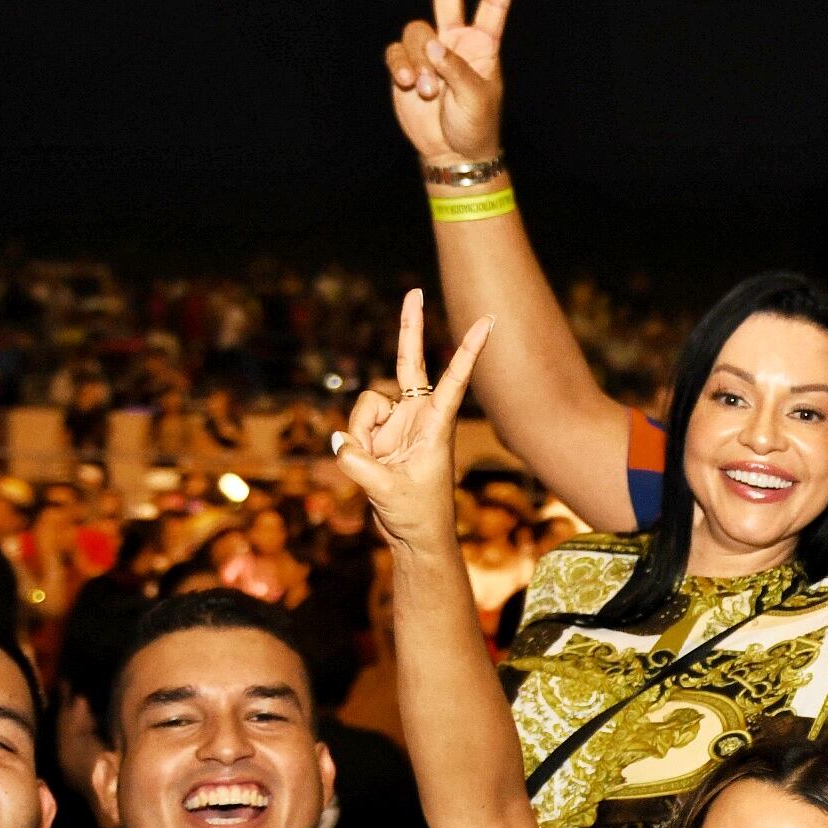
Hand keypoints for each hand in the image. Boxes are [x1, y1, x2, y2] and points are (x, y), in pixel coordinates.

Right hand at [341, 297, 494, 550]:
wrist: (413, 536)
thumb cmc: (417, 515)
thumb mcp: (387, 491)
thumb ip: (359, 463)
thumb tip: (339, 441)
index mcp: (437, 424)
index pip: (453, 379)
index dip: (468, 350)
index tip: (488, 322)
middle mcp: (417, 416)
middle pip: (409, 362)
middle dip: (409, 327)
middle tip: (414, 291)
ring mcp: (395, 424)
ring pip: (364, 407)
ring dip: (361, 434)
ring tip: (377, 466)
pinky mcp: (376, 435)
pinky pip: (352, 428)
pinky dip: (352, 446)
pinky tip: (366, 465)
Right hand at [383, 0, 517, 172]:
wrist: (452, 152)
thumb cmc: (475, 124)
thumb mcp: (476, 98)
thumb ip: (456, 69)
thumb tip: (433, 45)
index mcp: (482, 45)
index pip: (492, 5)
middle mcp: (454, 40)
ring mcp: (428, 51)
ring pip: (415, 31)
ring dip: (418, 59)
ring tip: (426, 89)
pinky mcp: (405, 65)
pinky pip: (397, 52)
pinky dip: (400, 65)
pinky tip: (408, 84)